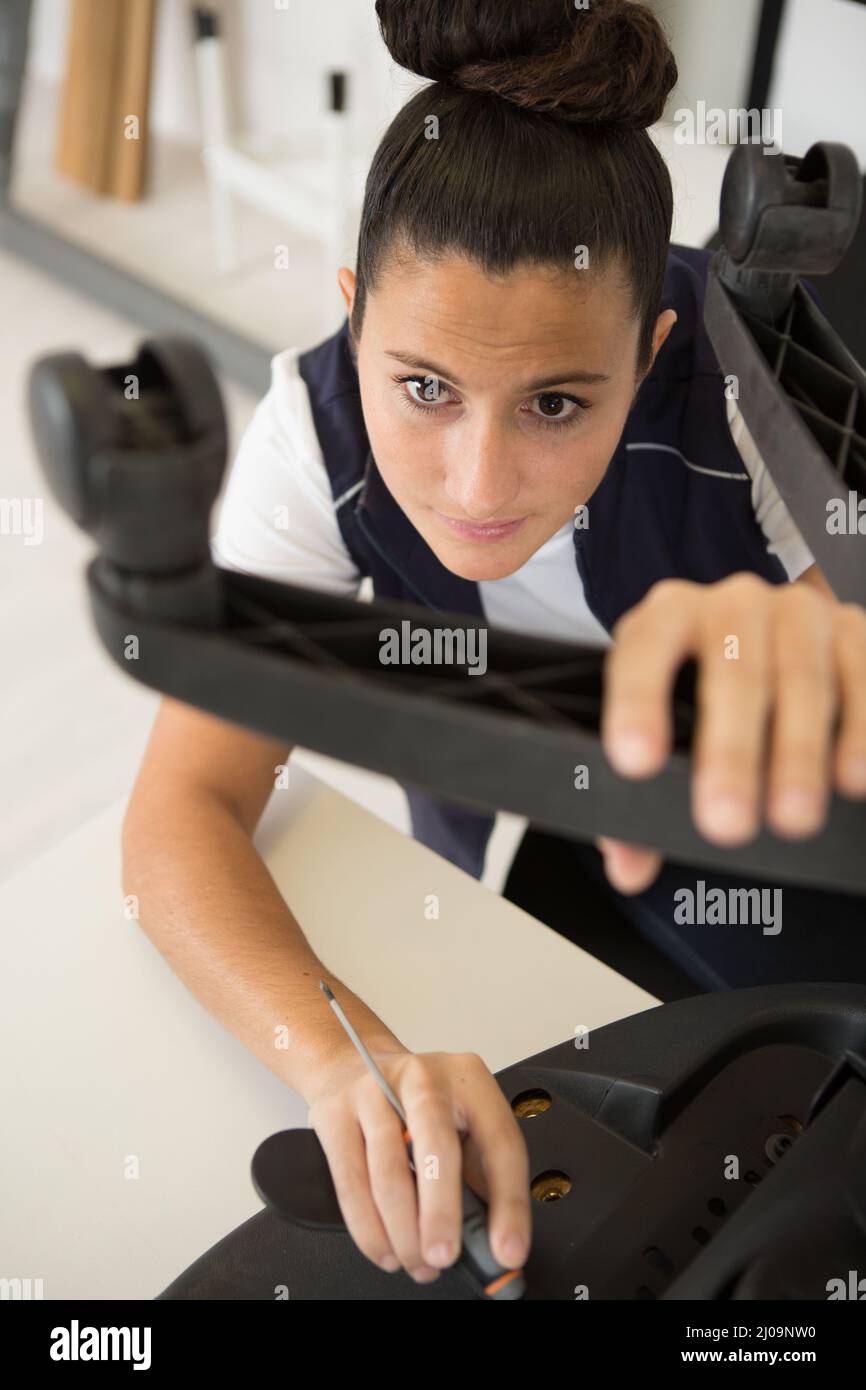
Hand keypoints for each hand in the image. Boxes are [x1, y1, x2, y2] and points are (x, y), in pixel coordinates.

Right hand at [306, 1046, 530, 1282]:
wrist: (352, 1064)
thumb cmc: (416, 1103)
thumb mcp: (459, 1123)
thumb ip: (476, 1175)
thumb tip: (490, 1241)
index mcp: (469, 1080)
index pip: (501, 1142)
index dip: (508, 1203)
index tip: (508, 1250)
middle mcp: (424, 1079)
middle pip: (437, 1147)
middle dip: (441, 1213)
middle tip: (444, 1256)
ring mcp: (374, 1092)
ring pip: (388, 1171)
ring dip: (403, 1232)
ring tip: (416, 1261)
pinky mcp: (335, 1114)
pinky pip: (351, 1182)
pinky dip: (368, 1228)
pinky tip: (384, 1249)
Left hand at [598, 574, 865, 892]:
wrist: (771, 645)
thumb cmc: (699, 695)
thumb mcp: (660, 735)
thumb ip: (634, 806)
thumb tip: (629, 868)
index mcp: (666, 618)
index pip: (644, 651)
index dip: (638, 704)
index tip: (636, 763)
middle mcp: (732, 605)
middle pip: (732, 673)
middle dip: (731, 752)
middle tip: (725, 821)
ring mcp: (798, 613)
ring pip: (801, 678)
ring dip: (798, 753)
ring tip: (793, 817)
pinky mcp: (855, 631)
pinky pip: (862, 677)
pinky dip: (860, 730)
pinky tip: (852, 780)